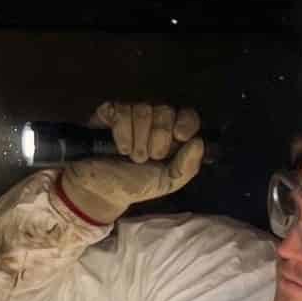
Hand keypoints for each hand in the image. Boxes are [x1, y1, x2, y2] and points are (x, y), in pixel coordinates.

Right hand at [56, 100, 204, 222]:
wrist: (103, 191)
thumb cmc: (135, 184)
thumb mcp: (168, 182)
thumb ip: (188, 166)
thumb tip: (199, 142)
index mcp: (172, 133)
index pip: (187, 115)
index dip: (186, 122)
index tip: (179, 136)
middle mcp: (154, 119)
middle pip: (166, 111)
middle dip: (158, 139)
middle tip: (148, 157)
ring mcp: (131, 113)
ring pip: (144, 110)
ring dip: (139, 140)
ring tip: (132, 156)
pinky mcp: (109, 112)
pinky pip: (122, 110)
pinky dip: (122, 133)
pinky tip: (119, 148)